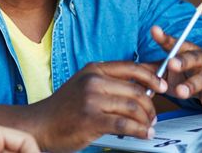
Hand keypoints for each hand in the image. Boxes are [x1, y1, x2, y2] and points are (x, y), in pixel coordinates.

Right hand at [32, 61, 165, 151]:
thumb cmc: (63, 109)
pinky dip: (139, 130)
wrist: (38, 125)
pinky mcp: (91, 119)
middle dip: (150, 106)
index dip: (153, 77)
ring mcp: (92, 99)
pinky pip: (125, 124)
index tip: (162, 86)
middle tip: (153, 116)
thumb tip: (143, 86)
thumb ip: (110, 83)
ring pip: (133, 107)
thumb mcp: (85, 85)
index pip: (132, 68)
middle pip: (136, 90)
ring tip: (148, 127)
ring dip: (146, 119)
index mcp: (95, 69)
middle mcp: (94, 81)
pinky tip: (143, 134)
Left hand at [149, 25, 201, 109]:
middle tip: (171, 63)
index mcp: (189, 52)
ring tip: (181, 92)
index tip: (154, 31)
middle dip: (182, 60)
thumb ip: (154, 70)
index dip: (165, 38)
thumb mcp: (172, 72)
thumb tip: (130, 72)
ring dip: (192, 84)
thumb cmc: (192, 76)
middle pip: (193, 57)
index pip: (176, 44)